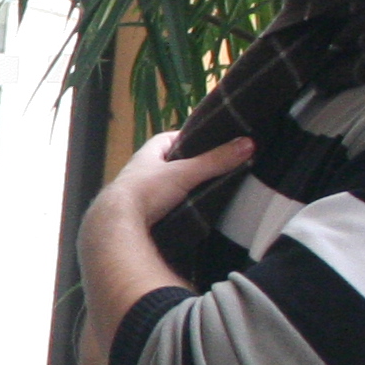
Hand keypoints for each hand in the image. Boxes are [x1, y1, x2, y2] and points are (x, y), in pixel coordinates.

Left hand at [94, 131, 255, 231]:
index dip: (189, 139)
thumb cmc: (146, 191)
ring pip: (163, 186)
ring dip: (179, 189)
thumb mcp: (184, 173)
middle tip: (213, 169)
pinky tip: (186, 214)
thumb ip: (215, 161)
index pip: (170, 139)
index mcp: (147, 154)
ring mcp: (136, 194)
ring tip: (205, 193)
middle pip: (168, 163)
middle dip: (187, 166)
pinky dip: (172, 208)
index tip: (210, 142)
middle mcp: (138, 171)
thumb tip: (248, 144)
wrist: (115, 225)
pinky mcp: (137, 215)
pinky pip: (159, 207)